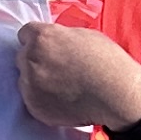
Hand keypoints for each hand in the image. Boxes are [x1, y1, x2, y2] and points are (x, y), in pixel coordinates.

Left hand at [14, 19, 140, 131]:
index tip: (46, 48)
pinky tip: (63, 99)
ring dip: (38, 81)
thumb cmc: (107, 62)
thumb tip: (53, 40)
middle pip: (23, 57)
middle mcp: (30, 58)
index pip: (25, 34)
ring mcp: (29, 83)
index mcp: (42, 37)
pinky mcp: (33, 105)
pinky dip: (43, 99)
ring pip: (26, 79)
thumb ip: (60, 36)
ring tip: (64, 86)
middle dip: (37, 61)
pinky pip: (32, 99)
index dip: (36, 41)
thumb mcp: (85, 35)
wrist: (117, 95)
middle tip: (59, 69)